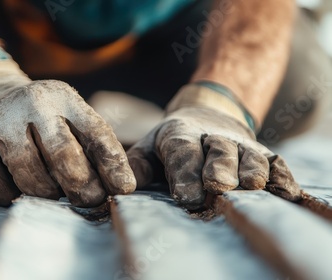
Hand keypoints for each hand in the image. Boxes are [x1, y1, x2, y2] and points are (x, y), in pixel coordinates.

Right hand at [0, 69, 134, 206]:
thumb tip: (120, 188)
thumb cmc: (38, 121)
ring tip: (48, 191)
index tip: (123, 189)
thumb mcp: (67, 117)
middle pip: (64, 156)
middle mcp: (31, 102)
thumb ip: (91, 146)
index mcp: (62, 97)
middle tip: (89, 201)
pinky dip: (9, 195)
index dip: (113, 165)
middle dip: (82, 187)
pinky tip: (14, 188)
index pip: (95, 132)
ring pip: (31, 177)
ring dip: (44, 193)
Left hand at [126, 84, 301, 208]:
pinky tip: (287, 193)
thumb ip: (135, 166)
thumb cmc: (172, 142)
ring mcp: (242, 145)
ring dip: (251, 170)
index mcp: (181, 135)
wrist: (208, 114)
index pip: (183, 152)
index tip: (185, 196)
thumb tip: (123, 188)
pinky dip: (282, 177)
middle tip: (217, 186)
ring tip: (251, 185)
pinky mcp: (263, 154)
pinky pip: (277, 163)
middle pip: (219, 151)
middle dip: (219, 168)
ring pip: (251, 156)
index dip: (185, 172)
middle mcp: (214, 138)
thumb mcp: (148, 147)